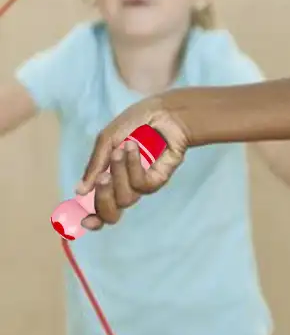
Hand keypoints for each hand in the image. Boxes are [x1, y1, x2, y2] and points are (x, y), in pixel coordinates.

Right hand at [77, 100, 189, 227]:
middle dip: (103, 199)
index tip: (83, 221)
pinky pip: (142, 186)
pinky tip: (134, 148)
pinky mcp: (159, 179)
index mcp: (109, 178)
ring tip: (121, 150)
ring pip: (126, 198)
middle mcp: (125, 185)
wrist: (163, 113)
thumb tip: (80, 192)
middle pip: (111, 213)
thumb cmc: (135, 123)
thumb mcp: (107, 141)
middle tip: (102, 178)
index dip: (92, 218)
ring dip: (119, 173)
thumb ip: (94, 166)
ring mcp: (142, 183)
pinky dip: (134, 166)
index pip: (99, 207)